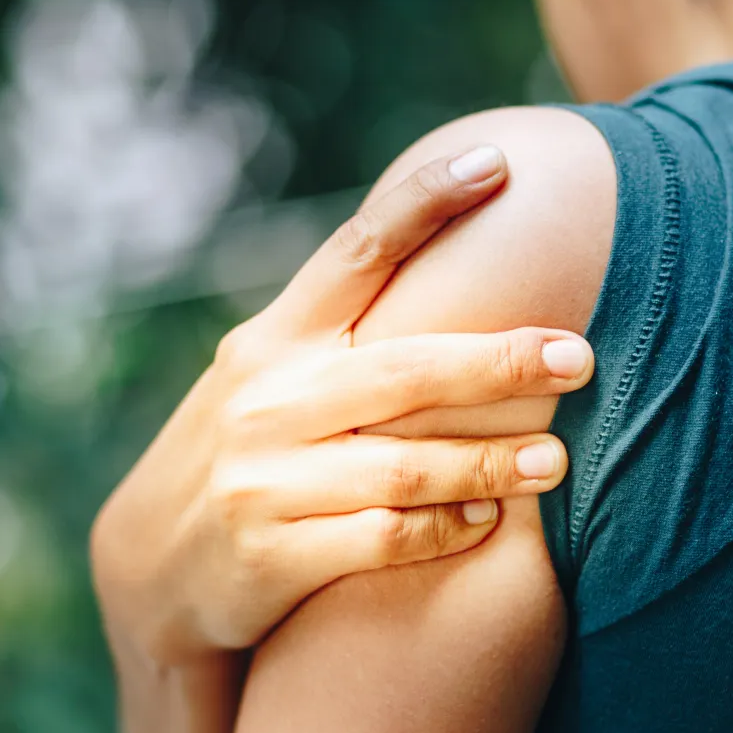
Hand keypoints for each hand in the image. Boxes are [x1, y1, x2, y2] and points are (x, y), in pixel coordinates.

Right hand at [90, 146, 594, 664]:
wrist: (152, 569)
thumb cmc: (244, 456)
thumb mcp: (266, 383)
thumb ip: (338, 340)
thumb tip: (452, 262)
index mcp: (271, 342)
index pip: (354, 254)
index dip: (424, 203)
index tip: (496, 163)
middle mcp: (263, 401)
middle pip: (402, 369)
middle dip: (498, 361)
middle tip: (580, 355)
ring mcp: (262, 480)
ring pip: (400, 464)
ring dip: (489, 462)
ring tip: (557, 460)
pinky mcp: (270, 555)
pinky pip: (381, 537)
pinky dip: (442, 528)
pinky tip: (487, 521)